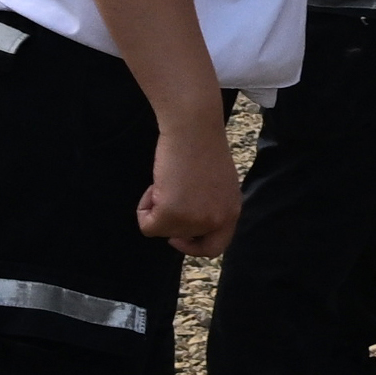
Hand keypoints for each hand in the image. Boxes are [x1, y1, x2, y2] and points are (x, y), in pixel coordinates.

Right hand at [140, 115, 240, 257]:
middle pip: (183, 239)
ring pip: (163, 230)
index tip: (177, 237)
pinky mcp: (173, 214)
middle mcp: (217, 220)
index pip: (215, 247)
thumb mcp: (218, 183)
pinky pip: (147, 225)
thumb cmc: (202, 145)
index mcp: (231, 212)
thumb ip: (209, 205)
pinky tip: (156, 184)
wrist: (192, 127)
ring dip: (157, 208)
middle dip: (169, 221)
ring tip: (166, 180)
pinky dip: (144, 208)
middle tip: (165, 197)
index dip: (193, 246)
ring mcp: (196, 220)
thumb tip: (187, 217)